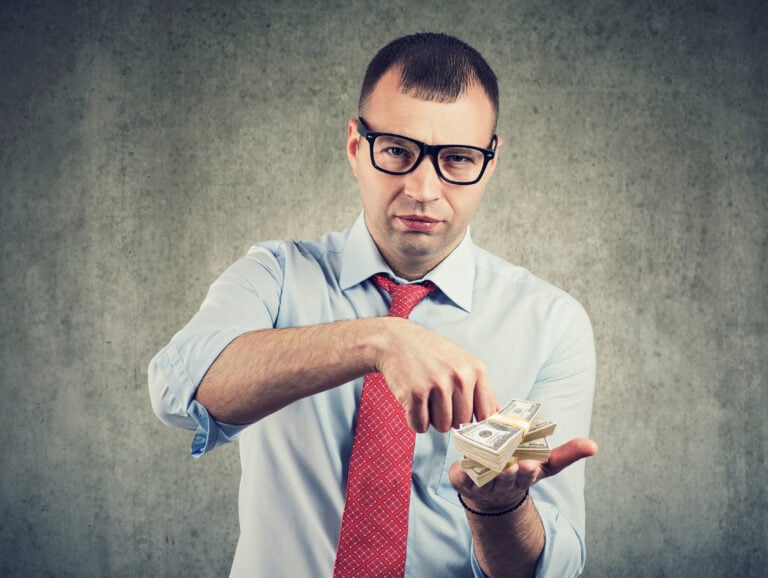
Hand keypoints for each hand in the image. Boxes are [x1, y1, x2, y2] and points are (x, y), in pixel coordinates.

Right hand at [375, 318, 498, 432]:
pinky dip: (414, 419)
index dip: (475, 423)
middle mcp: (460, 377)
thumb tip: (495, 417)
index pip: (486, 414)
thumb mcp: (463, 363)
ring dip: (431, 418)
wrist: (397, 341)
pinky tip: (413, 400)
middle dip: (449, 417)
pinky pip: (420, 425)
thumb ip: (480, 390)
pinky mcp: (415, 393)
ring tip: (425, 396)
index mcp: (476, 370)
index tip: (467, 424)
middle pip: (462, 423)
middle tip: (437, 398)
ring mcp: (437, 384)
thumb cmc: (432, 354)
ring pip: (442, 427)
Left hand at [449, 438, 597, 510]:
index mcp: (523, 477)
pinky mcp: (463, 481)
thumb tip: (594, 446)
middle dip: (510, 473)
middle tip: (512, 465)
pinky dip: (463, 472)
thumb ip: (567, 454)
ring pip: (485, 478)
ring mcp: (483, 484)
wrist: (488, 493)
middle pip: (507, 479)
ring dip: (487, 473)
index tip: (530, 465)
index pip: (528, 476)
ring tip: (487, 464)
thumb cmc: (519, 470)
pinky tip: (463, 464)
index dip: (527, 471)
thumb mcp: (544, 464)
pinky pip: (462, 478)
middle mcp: (504, 483)